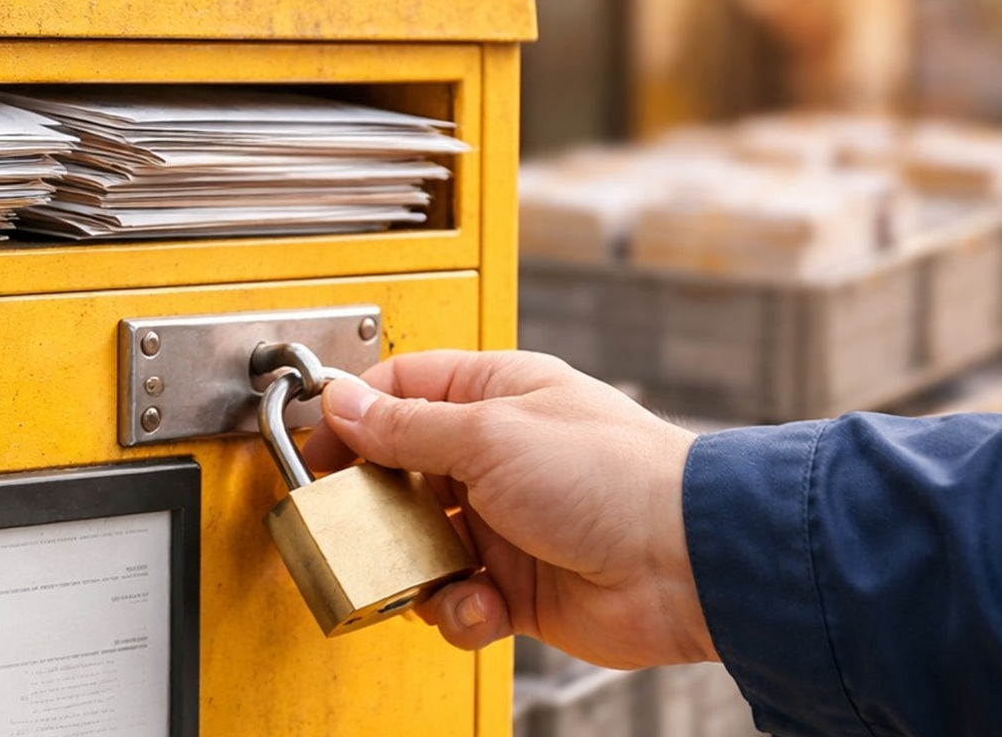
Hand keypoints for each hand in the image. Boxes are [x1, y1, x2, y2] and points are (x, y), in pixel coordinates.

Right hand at [302, 350, 716, 669]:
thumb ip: (407, 426)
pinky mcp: (517, 586)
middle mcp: (496, 457)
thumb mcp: (490, 434)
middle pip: (400, 475)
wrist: (686, 566)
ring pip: (420, 546)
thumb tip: (343, 401)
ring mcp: (505, 524)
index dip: (353, 417)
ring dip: (414, 569)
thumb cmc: (611, 477)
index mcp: (494, 395)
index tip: (315, 450)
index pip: (401, 391)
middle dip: (375, 507)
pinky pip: (457, 601)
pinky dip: (459, 610)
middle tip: (350, 525)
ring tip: (423, 575)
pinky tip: (481, 605)